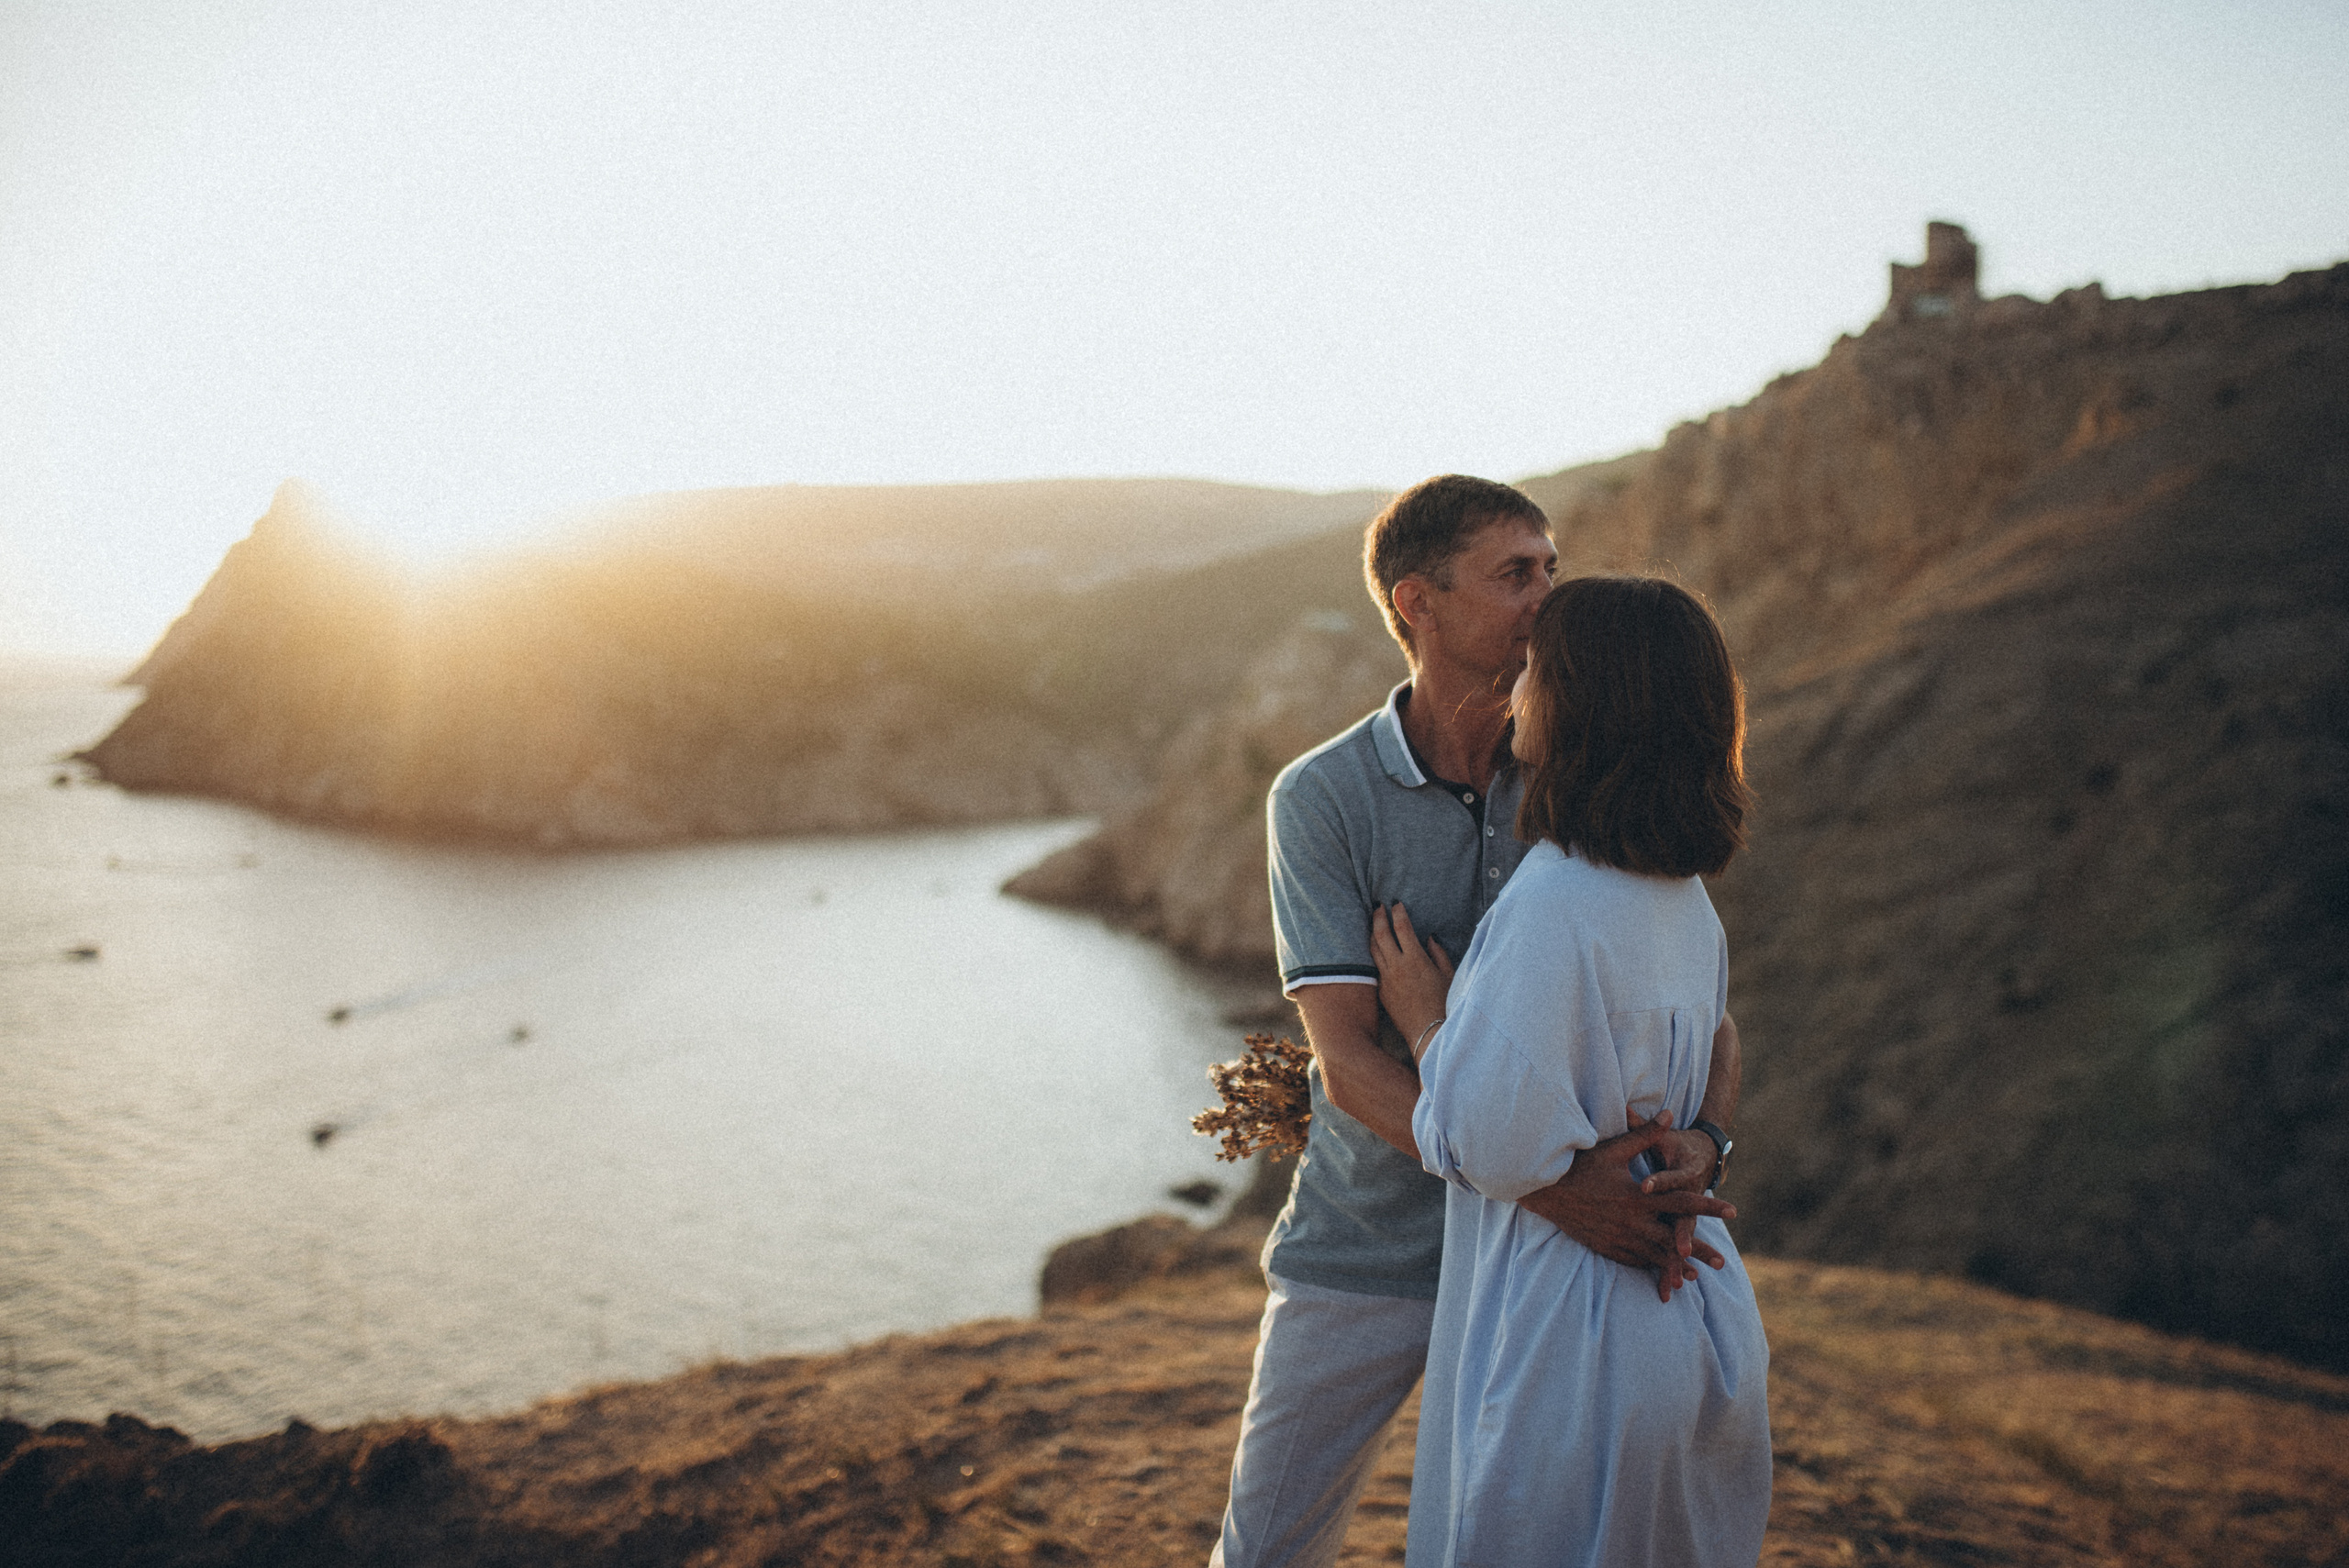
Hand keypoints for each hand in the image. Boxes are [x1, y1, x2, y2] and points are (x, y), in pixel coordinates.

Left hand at [1370, 902, 1455, 1053]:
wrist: (1429, 1033)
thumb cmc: (1444, 1005)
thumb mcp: (1448, 976)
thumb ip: (1438, 953)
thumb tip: (1429, 938)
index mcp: (1416, 960)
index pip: (1402, 927)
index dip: (1398, 912)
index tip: (1396, 903)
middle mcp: (1397, 967)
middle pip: (1381, 934)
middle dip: (1378, 916)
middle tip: (1378, 906)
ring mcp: (1387, 979)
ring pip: (1372, 949)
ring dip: (1371, 933)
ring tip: (1373, 922)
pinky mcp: (1382, 991)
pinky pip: (1374, 966)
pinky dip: (1373, 953)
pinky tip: (1374, 948)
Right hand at [1515, 1109, 1734, 1302]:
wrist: (1546, 1192)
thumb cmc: (1581, 1166)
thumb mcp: (1614, 1148)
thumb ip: (1644, 1134)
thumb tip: (1668, 1114)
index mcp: (1638, 1197)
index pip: (1682, 1203)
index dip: (1708, 1206)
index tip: (1733, 1210)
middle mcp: (1632, 1222)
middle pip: (1674, 1241)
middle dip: (1700, 1251)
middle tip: (1722, 1262)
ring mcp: (1619, 1239)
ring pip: (1654, 1257)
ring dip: (1676, 1266)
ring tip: (1696, 1275)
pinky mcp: (1608, 1248)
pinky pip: (1634, 1261)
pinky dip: (1650, 1267)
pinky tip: (1661, 1272)